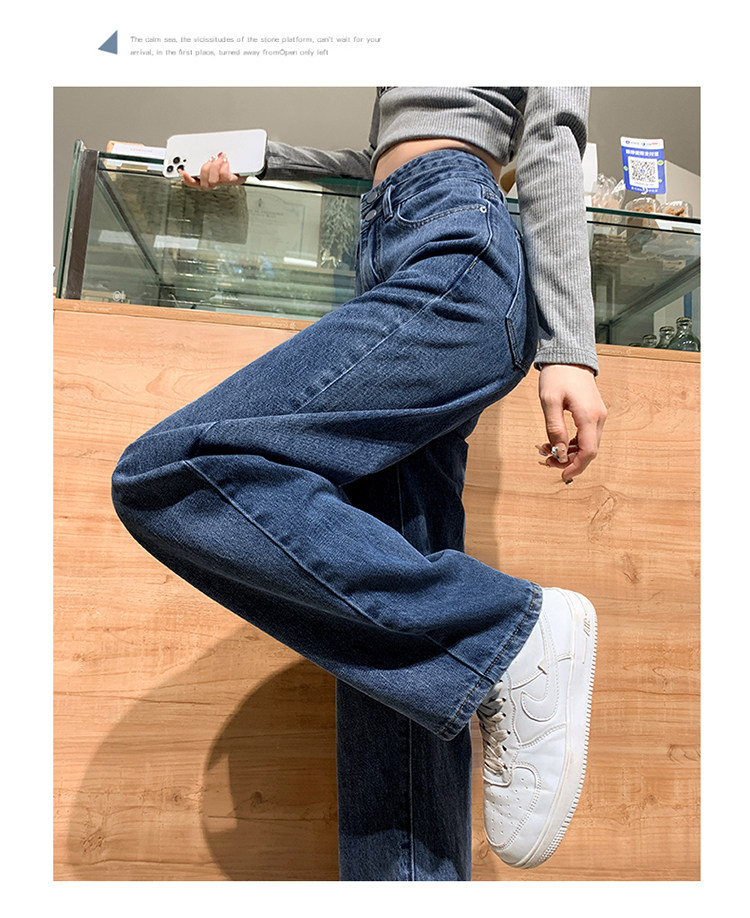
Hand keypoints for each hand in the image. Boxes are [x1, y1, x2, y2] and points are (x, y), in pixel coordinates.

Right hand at [181, 153, 243, 189]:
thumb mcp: (216, 156)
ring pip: (213, 181)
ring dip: (215, 167)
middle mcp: (215, 183)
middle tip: (210, 160)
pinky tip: (226, 161)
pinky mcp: (232, 180)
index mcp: (208, 178)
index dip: (187, 178)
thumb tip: (203, 152)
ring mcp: (223, 182)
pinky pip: (225, 177)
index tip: (182, 171)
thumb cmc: (232, 161)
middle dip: (205, 169)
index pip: (194, 182)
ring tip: (221, 158)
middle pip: (203, 183)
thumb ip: (207, 154)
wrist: (248, 163)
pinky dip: (224, 167)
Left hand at [537, 364, 606, 482]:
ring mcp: (598, 415)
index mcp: (589, 416)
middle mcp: (598, 417)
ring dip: (569, 452)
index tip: (562, 475)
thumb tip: (559, 453)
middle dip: (569, 460)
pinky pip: (586, 435)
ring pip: (587, 444)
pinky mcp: (593, 412)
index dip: (576, 467)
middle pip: (589, 451)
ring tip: (546, 449)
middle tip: (547, 460)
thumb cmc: (557, 375)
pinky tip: (556, 440)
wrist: (569, 356)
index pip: (588, 452)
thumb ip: (555, 429)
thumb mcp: (549, 402)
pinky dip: (572, 442)